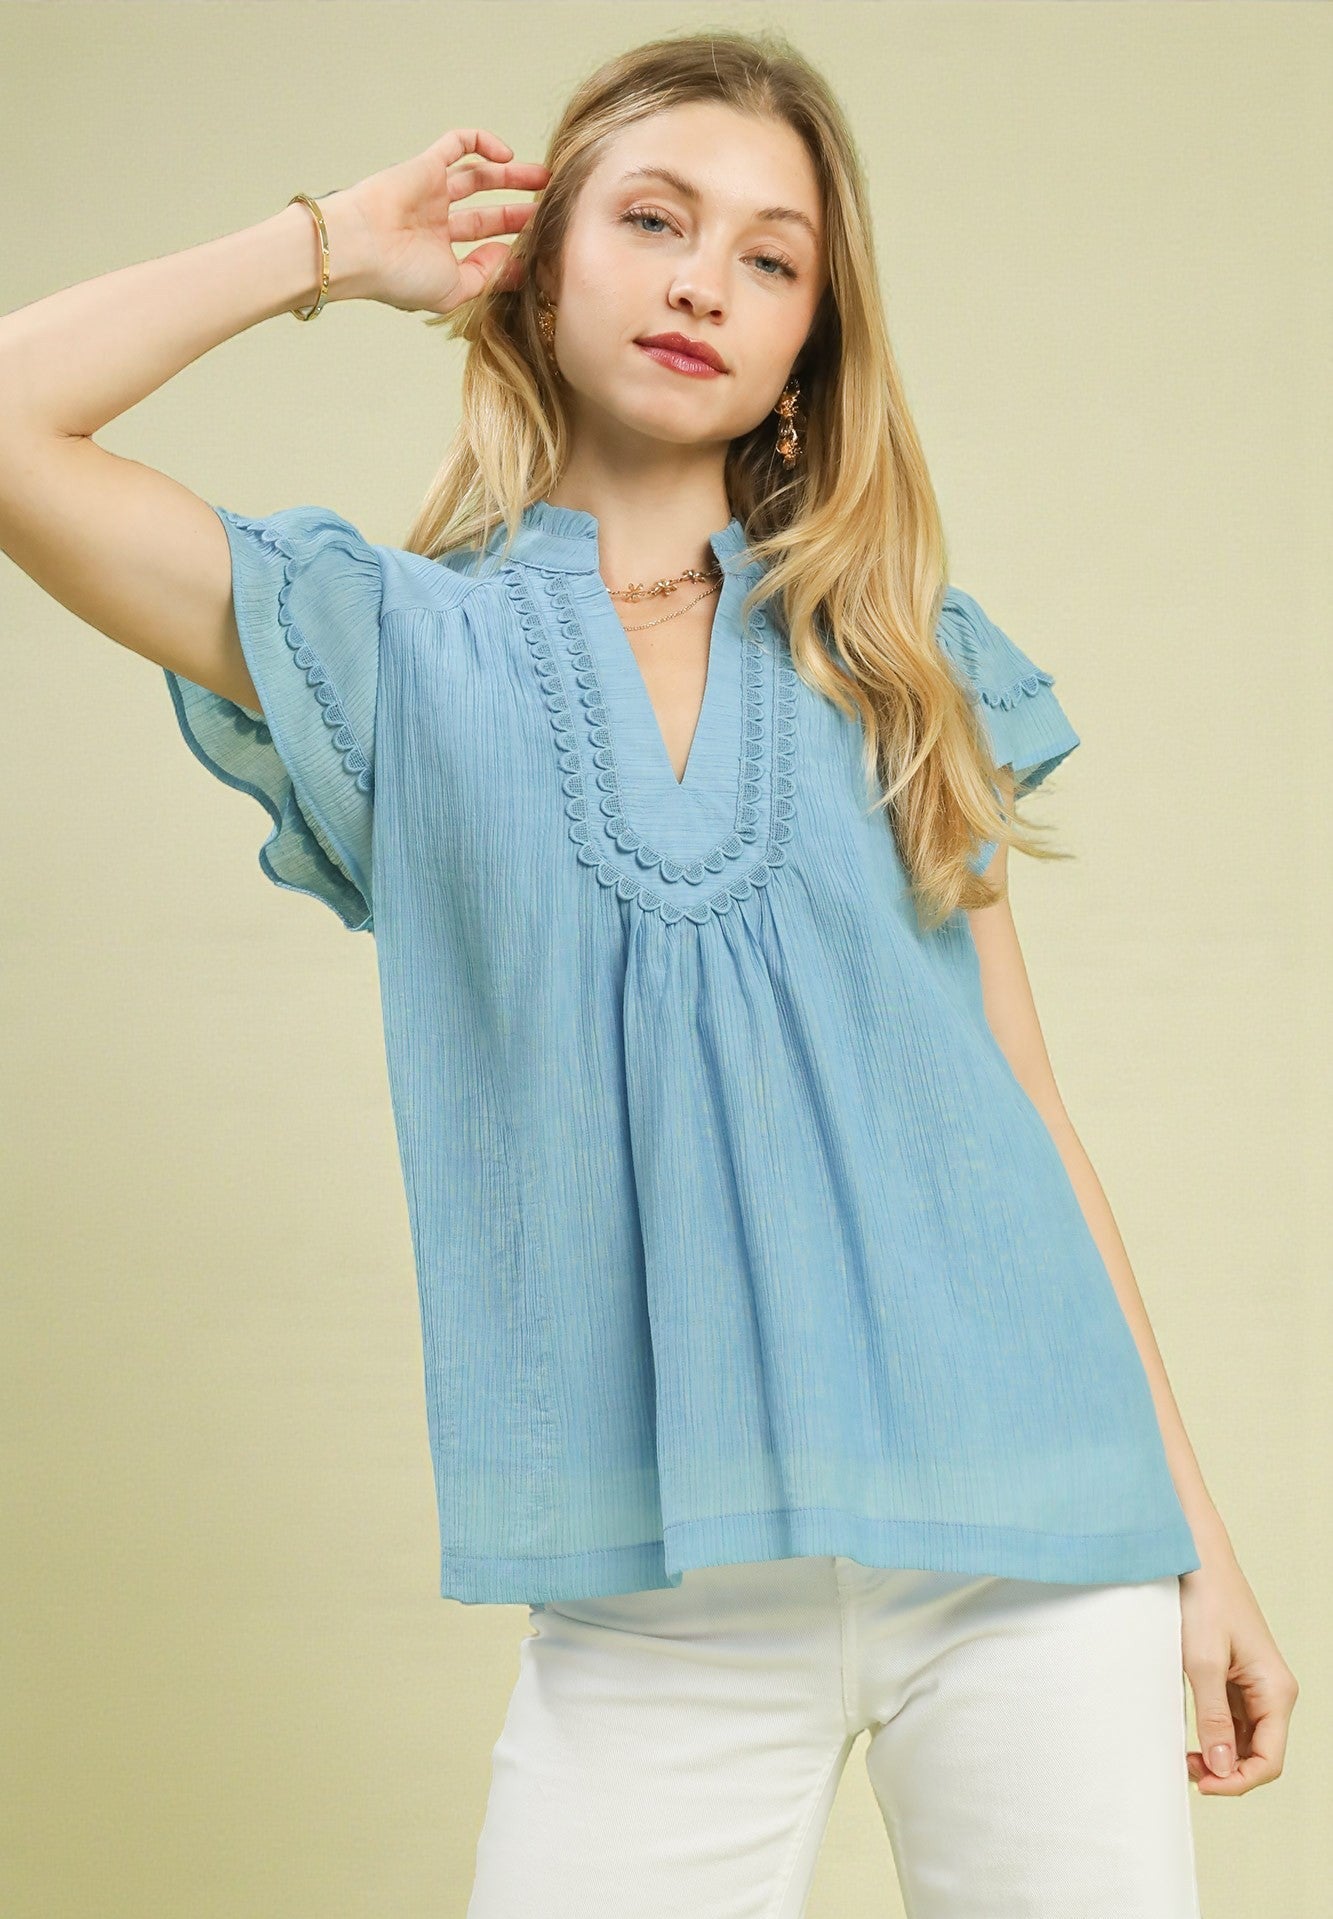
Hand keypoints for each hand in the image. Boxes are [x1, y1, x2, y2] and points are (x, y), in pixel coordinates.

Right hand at [333, 127, 549, 314]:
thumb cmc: (400, 277)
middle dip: (520, 210)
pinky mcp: (426, 165)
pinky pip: (457, 144)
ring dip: (513, 176)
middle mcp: (435, 222)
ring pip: (479, 176)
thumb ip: (487, 277)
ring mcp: (430, 192)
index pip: (484, 245)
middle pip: (487, 212)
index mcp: (439, 254)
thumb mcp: (454, 291)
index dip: (513, 245)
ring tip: (544, 178)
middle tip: (552, 207)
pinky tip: (508, 154)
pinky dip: (483, 143)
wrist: (360, 247)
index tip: (540, 248)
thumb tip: (514, 261)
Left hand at [1179, 1541, 1298, 1794]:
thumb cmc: (1204, 1601)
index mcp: (1276, 1691)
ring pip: (1245, 1740)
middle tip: (1186, 1770)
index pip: (1270, 1761)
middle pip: (1259, 1755)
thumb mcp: (1202, 1663)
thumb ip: (1214, 1718)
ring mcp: (1255, 1685)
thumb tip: (1221, 1769)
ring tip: (1184, 1756)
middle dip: (1227, 1772)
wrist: (1197, 1557)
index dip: (1238, 1781)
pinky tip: (1189, 1734)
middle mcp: (1272, 1692)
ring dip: (1220, 1756)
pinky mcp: (1236, 1676)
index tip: (1201, 1783)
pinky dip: (1214, 1734)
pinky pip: (1232, 1720)